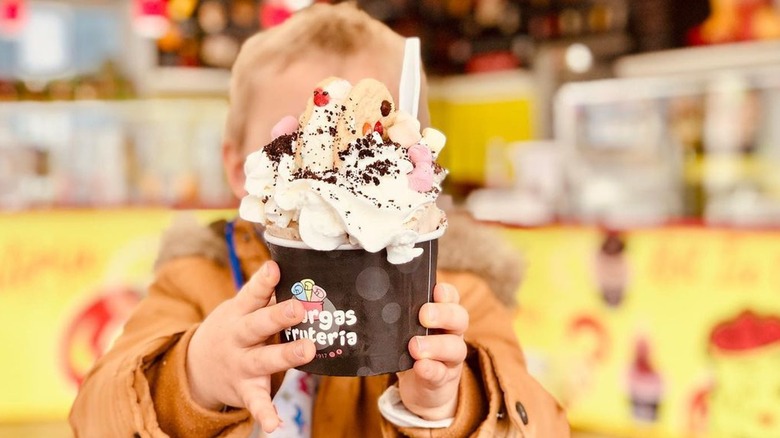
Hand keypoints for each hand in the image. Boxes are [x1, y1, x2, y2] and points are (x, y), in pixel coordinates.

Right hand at [186, 261, 315, 432]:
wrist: (197, 367)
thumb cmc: (234, 329)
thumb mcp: (241, 310)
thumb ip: (265, 296)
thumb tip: (294, 272)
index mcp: (239, 314)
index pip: (252, 294)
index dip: (264, 281)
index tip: (274, 268)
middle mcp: (238, 338)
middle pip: (258, 325)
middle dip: (278, 316)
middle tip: (299, 309)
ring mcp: (241, 365)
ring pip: (263, 360)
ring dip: (285, 355)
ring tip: (308, 350)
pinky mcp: (245, 390)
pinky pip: (255, 403)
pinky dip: (264, 414)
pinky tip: (275, 425)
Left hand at [397, 283, 468, 420]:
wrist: (422, 390)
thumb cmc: (411, 351)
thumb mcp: (406, 331)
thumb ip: (399, 318)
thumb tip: (378, 302)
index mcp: (444, 316)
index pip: (452, 298)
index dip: (446, 293)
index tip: (436, 290)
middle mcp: (452, 334)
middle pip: (459, 319)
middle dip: (442, 314)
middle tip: (423, 315)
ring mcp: (451, 359)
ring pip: (455, 347)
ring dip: (435, 345)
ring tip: (415, 347)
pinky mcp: (443, 380)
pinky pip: (441, 373)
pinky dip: (430, 369)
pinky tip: (420, 366)